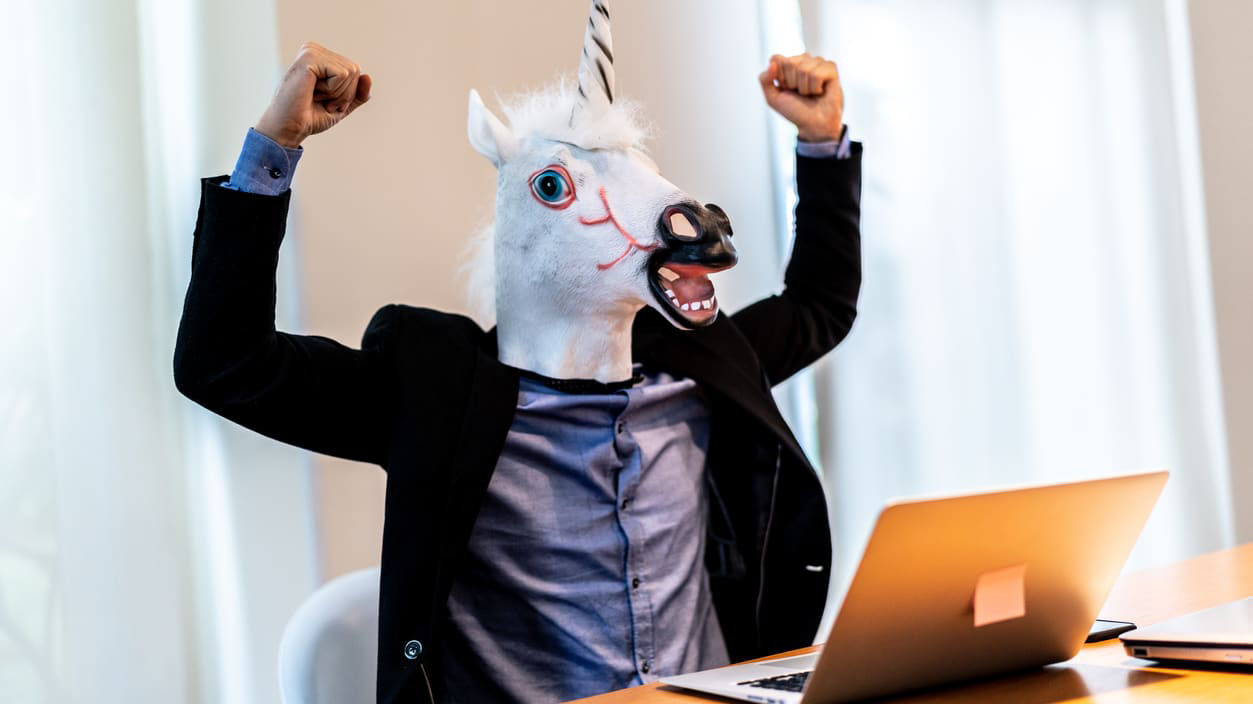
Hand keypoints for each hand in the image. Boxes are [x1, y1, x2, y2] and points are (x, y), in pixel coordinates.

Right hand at [254, 42, 371, 147]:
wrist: (289, 129)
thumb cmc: (310, 117)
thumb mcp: (342, 106)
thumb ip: (358, 94)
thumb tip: (368, 76)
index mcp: (320, 57)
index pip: (355, 71)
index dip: (346, 93)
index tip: (325, 101)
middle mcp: (314, 50)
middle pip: (355, 70)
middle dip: (343, 93)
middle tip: (320, 100)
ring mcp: (311, 51)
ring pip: (351, 72)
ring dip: (337, 93)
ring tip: (315, 96)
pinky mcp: (309, 58)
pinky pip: (342, 74)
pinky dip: (332, 91)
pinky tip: (311, 92)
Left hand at [758, 53, 843, 142]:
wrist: (814, 125)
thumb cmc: (795, 111)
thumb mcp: (773, 98)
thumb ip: (765, 80)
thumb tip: (772, 64)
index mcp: (788, 64)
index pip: (776, 58)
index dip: (779, 77)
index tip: (785, 88)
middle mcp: (803, 60)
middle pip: (789, 62)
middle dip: (792, 83)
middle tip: (800, 93)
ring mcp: (817, 62)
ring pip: (803, 69)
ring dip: (804, 88)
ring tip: (810, 94)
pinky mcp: (831, 67)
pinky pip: (817, 74)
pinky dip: (815, 88)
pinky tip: (820, 91)